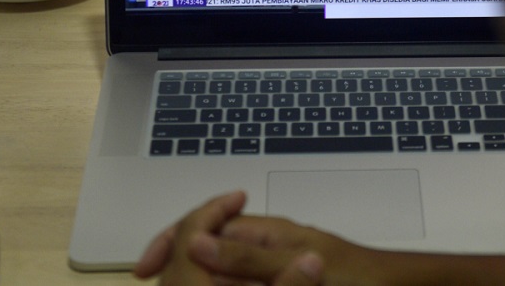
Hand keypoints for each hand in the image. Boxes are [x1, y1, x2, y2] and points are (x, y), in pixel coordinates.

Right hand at [136, 191, 374, 284]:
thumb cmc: (358, 275)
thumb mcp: (301, 263)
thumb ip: (249, 256)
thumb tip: (197, 241)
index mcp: (267, 232)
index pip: (205, 224)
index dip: (174, 239)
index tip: (146, 266)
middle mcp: (264, 246)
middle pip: (205, 246)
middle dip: (177, 260)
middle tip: (148, 277)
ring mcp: (271, 268)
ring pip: (219, 270)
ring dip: (197, 278)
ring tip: (170, 283)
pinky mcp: (282, 283)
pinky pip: (242, 282)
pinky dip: (221, 285)